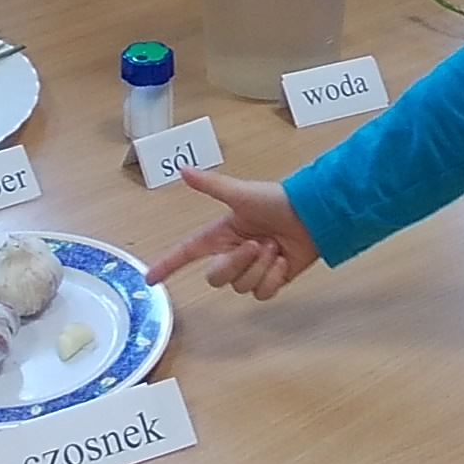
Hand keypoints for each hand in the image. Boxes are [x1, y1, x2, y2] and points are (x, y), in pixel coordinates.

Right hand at [143, 167, 318, 298]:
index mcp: (221, 235)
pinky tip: (284, 262)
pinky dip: (274, 278)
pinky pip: (262, 293)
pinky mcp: (272, 280)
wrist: (313, 217)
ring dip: (261, 267)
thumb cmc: (278, 200)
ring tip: (275, 247)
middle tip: (258, 244)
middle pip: (216, 277)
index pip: (187, 252)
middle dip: (237, 263)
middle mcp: (233, 253)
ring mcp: (252, 269)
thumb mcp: (242, 193)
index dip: (168, 265)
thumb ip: (211, 186)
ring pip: (241, 287)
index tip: (150, 279)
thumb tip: (184, 170)